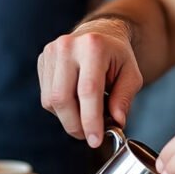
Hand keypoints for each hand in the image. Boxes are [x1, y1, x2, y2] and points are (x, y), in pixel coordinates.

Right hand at [38, 18, 142, 146]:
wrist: (100, 33)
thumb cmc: (117, 55)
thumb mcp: (132, 74)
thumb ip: (125, 97)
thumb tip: (116, 121)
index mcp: (94, 46)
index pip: (88, 91)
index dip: (91, 120)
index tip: (95, 140)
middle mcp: (68, 46)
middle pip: (63, 98)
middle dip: (75, 125)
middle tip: (89, 135)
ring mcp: (51, 51)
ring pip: (51, 101)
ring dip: (68, 118)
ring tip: (85, 116)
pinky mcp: (43, 60)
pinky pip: (45, 96)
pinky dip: (60, 108)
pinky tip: (75, 102)